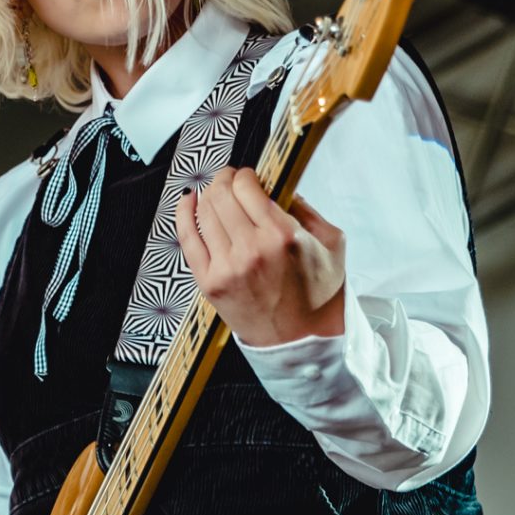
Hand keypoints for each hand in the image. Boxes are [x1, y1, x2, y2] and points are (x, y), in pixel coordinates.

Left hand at [173, 168, 346, 346]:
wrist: (303, 339)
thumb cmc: (318, 293)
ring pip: (204, 212)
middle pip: (222, 195)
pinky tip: (188, 201)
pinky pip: (188, 239)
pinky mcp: (210, 283)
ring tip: (217, 192)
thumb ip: (307, 209)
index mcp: (283, 235)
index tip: (249, 177)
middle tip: (231, 179)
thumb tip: (280, 185)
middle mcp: (252, 249)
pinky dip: (184, 214)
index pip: (247, 186)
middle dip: (225, 179)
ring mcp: (227, 267)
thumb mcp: (331, 243)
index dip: (246, 175)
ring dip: (209, 194)